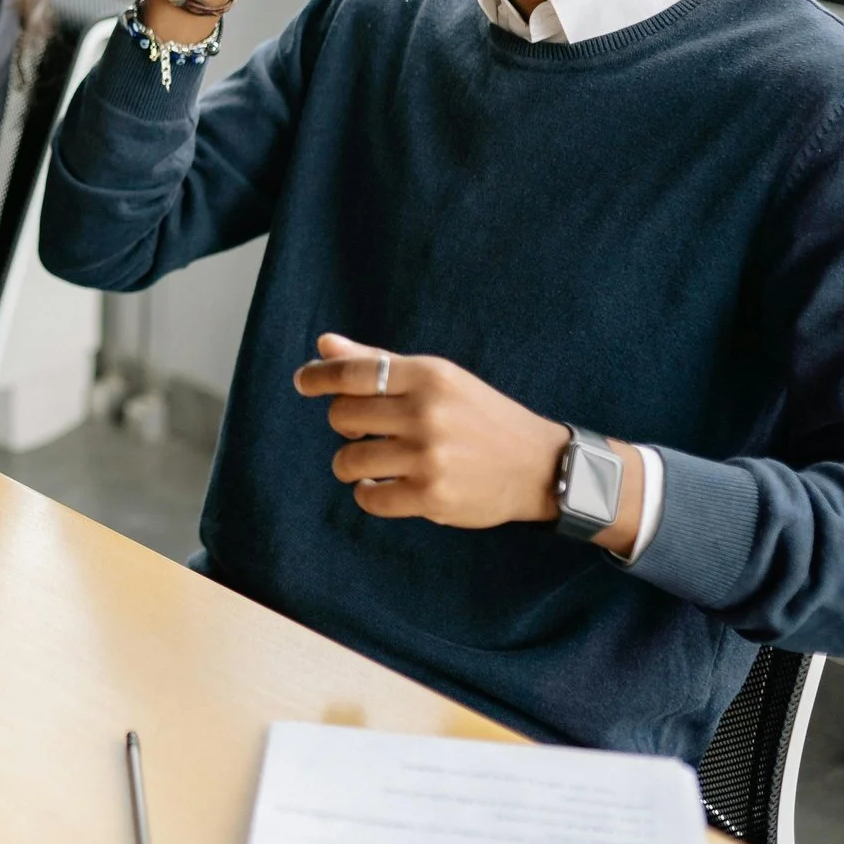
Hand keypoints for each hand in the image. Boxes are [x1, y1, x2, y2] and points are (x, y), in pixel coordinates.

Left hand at [294, 333, 637, 543]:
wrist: (540, 467)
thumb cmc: (480, 417)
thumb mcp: (438, 379)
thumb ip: (379, 362)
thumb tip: (324, 345)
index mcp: (429, 376)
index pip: (354, 371)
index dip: (318, 377)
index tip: (303, 382)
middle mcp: (428, 413)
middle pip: (342, 415)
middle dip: (344, 424)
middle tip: (363, 430)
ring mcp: (430, 457)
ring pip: (348, 459)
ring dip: (351, 463)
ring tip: (372, 462)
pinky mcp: (432, 498)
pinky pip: (369, 498)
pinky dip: (368, 493)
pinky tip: (384, 486)